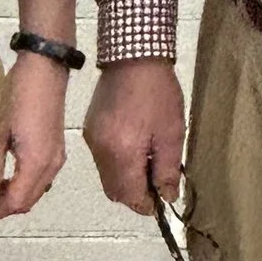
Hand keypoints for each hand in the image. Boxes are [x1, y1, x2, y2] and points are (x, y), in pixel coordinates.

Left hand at [0, 51, 65, 220]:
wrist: (44, 68)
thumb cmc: (16, 96)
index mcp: (36, 162)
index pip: (17, 201)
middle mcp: (51, 165)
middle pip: (28, 200)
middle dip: (4, 207)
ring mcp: (57, 157)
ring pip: (36, 191)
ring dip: (14, 196)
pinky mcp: (56, 148)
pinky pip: (41, 178)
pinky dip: (24, 184)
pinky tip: (6, 176)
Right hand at [84, 58, 185, 212]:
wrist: (132, 57)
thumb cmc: (158, 94)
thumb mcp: (172, 133)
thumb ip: (168, 169)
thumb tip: (167, 196)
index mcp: (121, 153)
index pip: (130, 195)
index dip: (147, 204)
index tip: (162, 199)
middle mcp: (101, 152)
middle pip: (115, 191)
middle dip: (135, 194)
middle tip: (157, 181)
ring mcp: (91, 141)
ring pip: (107, 177)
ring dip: (126, 179)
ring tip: (147, 161)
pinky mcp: (89, 130)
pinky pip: (102, 160)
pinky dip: (117, 163)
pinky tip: (133, 146)